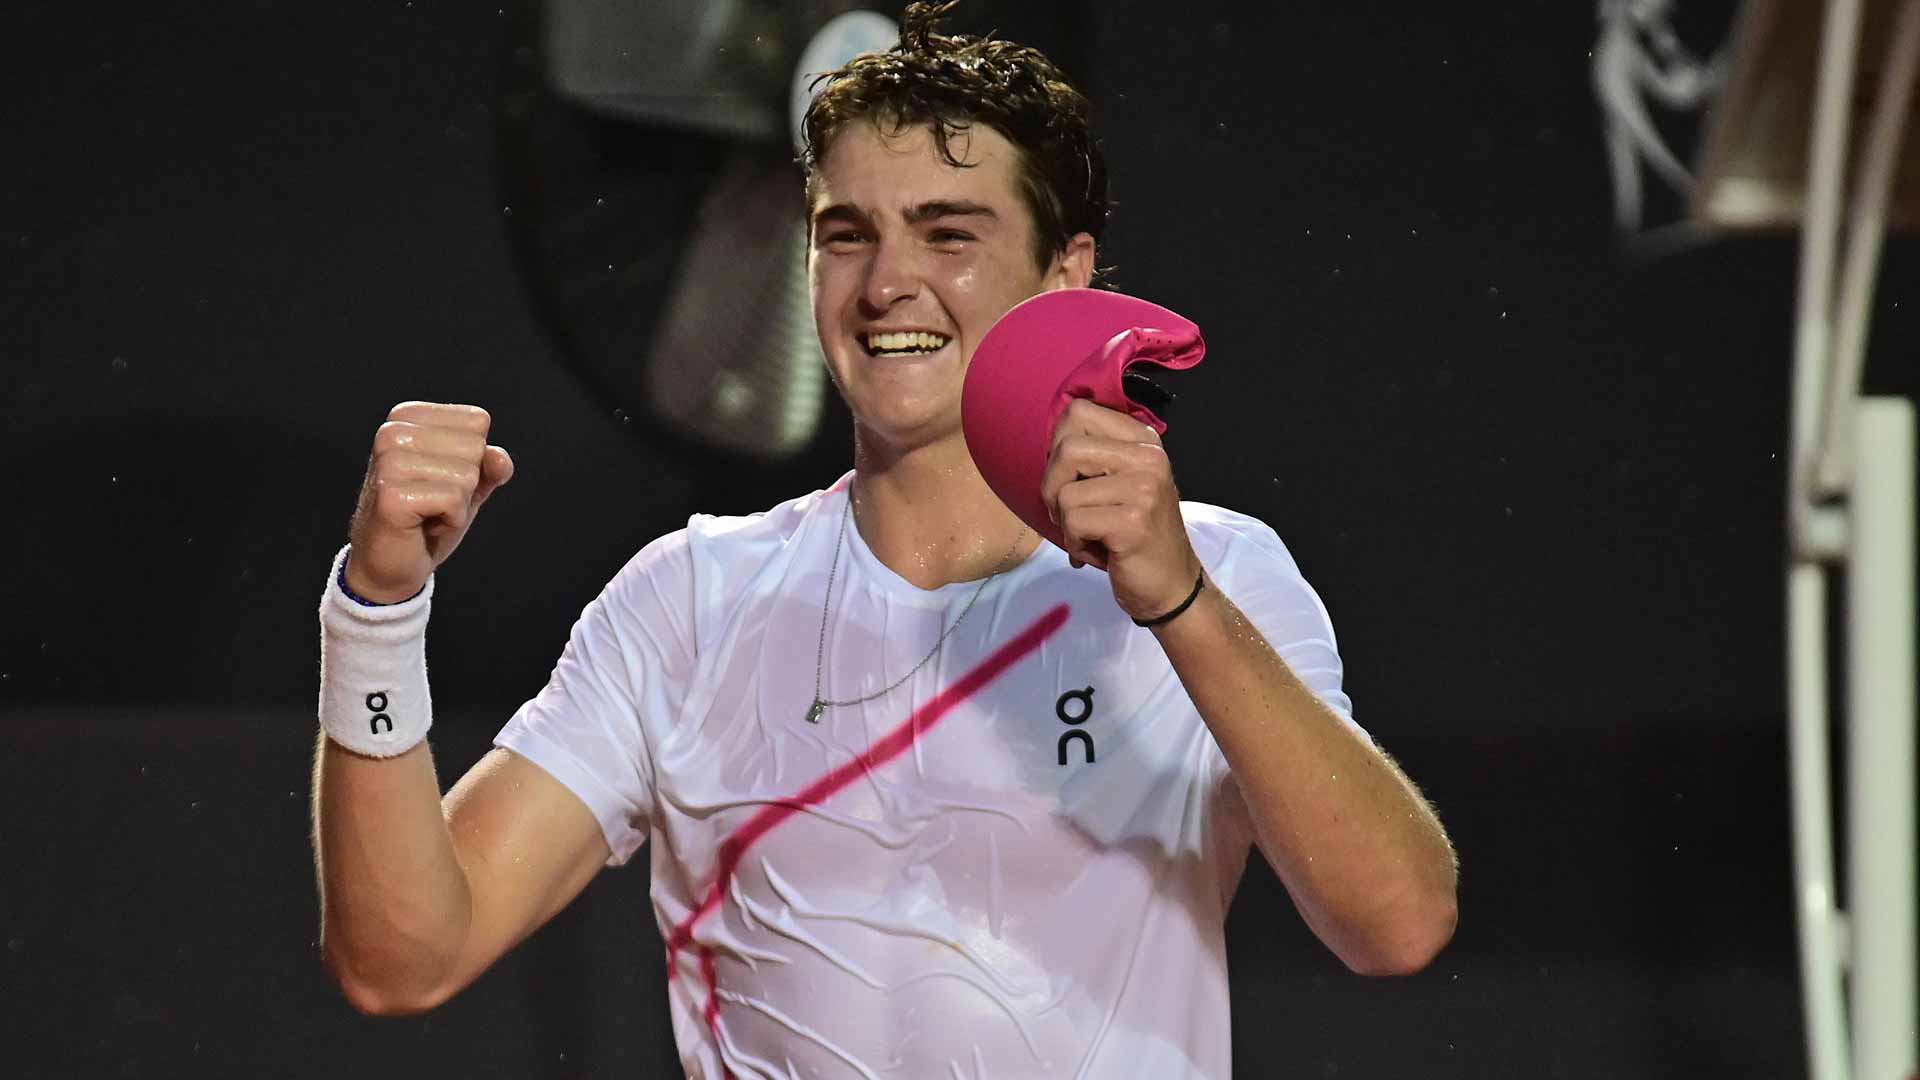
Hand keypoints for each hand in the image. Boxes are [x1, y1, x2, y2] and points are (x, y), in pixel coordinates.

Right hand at [345, 402, 513, 601]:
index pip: (477, 422)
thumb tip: (499, 456)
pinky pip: (454, 500)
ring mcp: (388, 461)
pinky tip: (423, 526)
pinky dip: (450, 520)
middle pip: (475, 446)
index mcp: (407, 418)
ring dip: (457, 505)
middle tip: (433, 502)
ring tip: (427, 513)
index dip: (472, 460)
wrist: (389, 564)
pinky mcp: (391, 493)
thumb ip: (489, 466)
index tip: (440, 480)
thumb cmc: (425, 520)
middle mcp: (392, 432)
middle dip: (465, 484)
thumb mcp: (467, 486)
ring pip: (467, 474)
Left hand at [1040, 398, 1202, 622]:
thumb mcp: (1119, 483)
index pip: (1078, 411)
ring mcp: (1144, 489)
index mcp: (1143, 440)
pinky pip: (1073, 522)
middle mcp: (1149, 457)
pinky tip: (1098, 553)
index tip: (1071, 479)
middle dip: (1053, 488)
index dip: (1057, 448)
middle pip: (1065, 449)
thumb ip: (1092, 455)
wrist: (1171, 585)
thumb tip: (1050, 437)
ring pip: (1064, 492)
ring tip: (1091, 536)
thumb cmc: (1134, 535)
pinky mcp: (1133, 522)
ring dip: (1066, 523)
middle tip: (1072, 514)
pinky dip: (1075, 544)